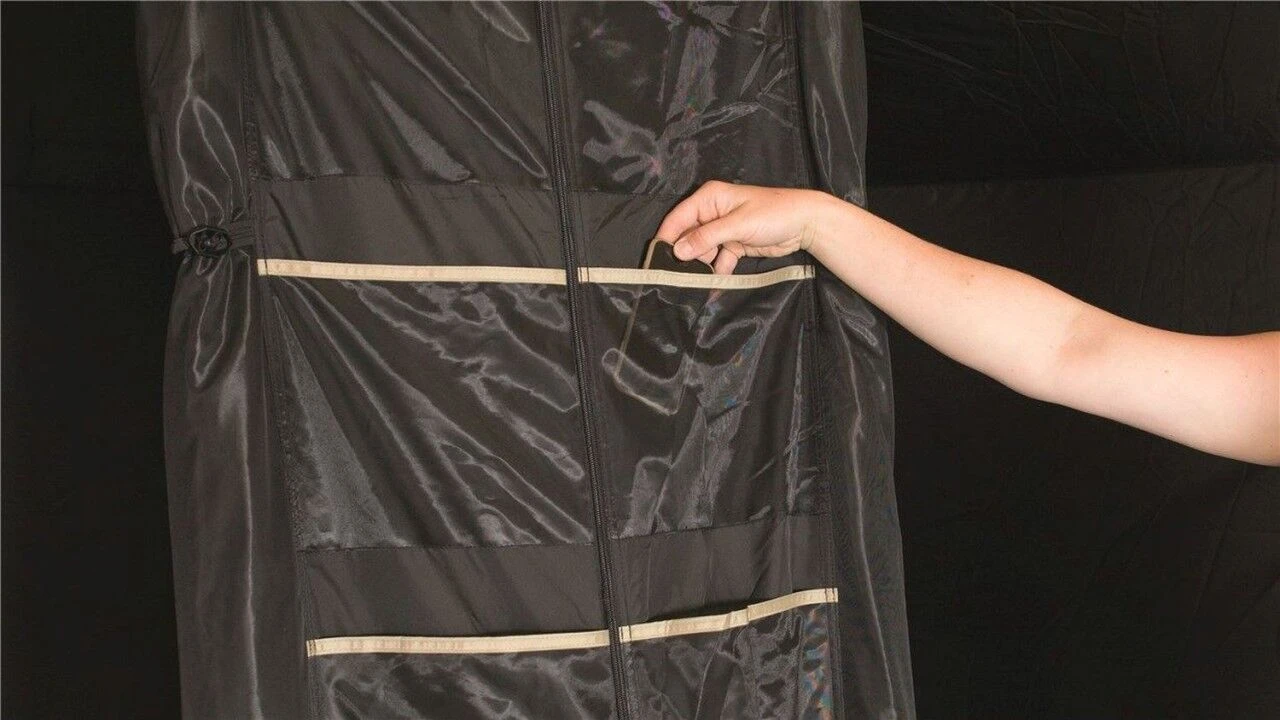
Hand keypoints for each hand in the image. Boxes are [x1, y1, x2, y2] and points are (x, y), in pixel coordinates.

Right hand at [655, 180, 843, 273]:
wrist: (805, 223)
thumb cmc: (773, 214)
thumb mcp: (737, 225)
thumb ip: (707, 237)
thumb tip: (678, 251)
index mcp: (709, 198)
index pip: (678, 218)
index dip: (667, 239)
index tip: (657, 261)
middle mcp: (712, 213)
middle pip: (688, 236)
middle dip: (685, 256)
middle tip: (677, 278)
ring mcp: (723, 230)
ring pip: (702, 251)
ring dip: (700, 267)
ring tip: (695, 284)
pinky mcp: (734, 245)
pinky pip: (718, 261)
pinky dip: (716, 272)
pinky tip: (712, 287)